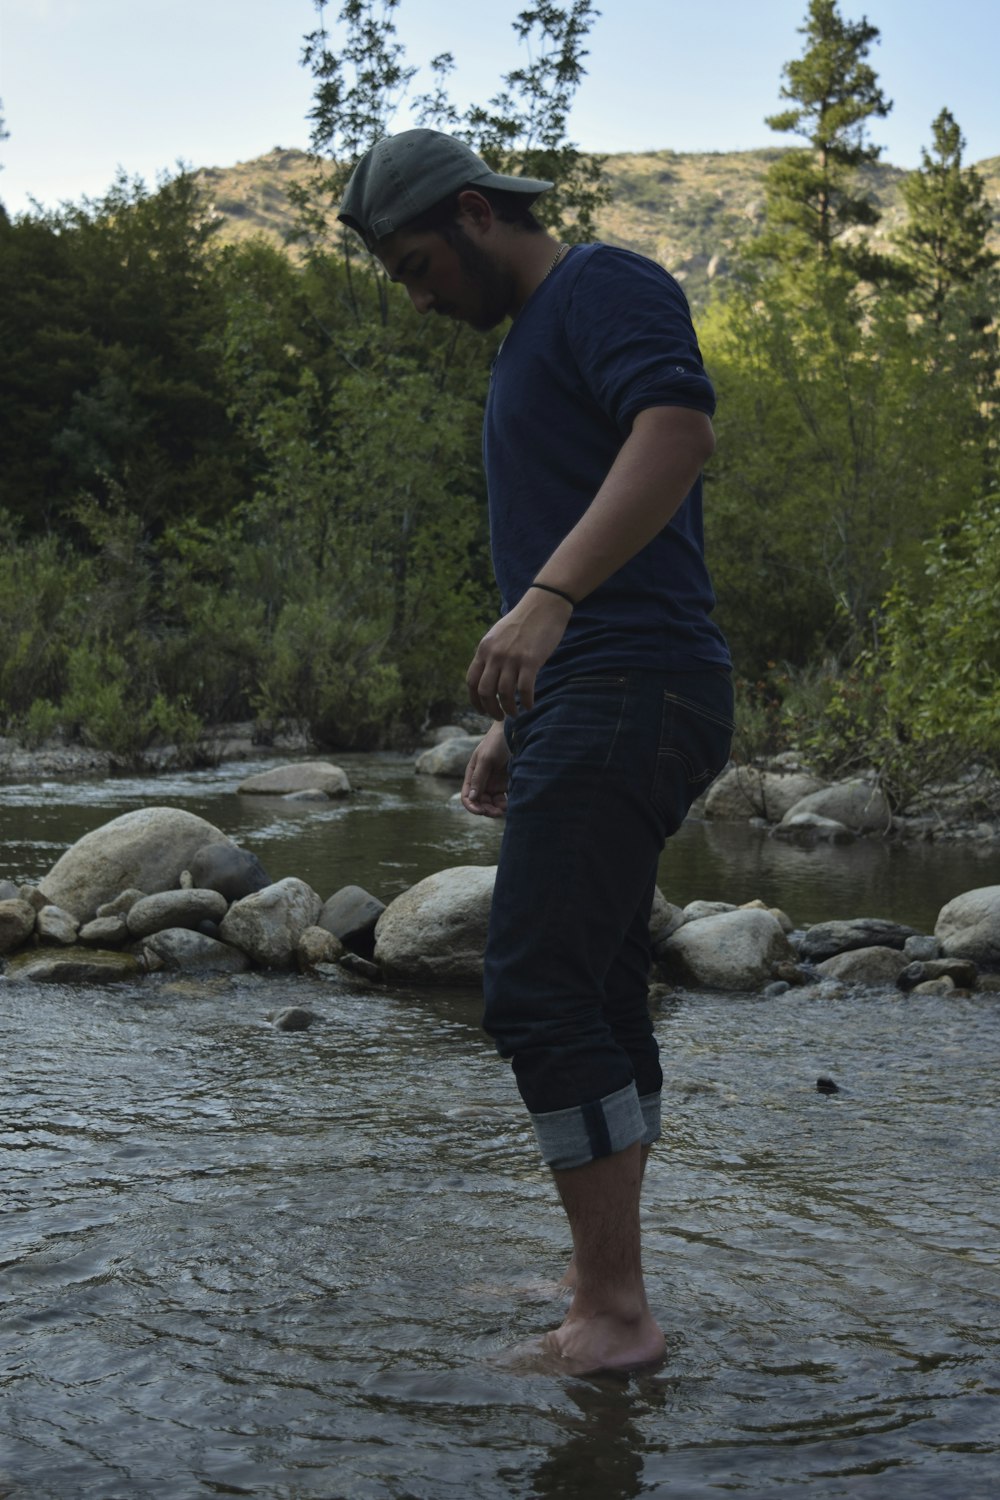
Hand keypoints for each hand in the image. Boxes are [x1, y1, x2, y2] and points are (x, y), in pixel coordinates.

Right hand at [460, 723, 510, 816]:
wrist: (515, 732)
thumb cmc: (497, 742)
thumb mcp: (485, 758)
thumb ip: (479, 777)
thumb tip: (472, 797)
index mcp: (473, 775)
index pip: (467, 796)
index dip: (472, 806)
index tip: (481, 811)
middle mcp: (482, 781)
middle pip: (480, 803)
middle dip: (486, 810)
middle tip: (497, 812)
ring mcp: (495, 783)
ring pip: (492, 804)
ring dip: (497, 809)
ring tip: (505, 808)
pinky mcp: (507, 783)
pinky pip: (504, 799)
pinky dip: (506, 804)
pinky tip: (511, 804)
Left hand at [466, 588, 571, 719]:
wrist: (543, 604)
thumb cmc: (523, 621)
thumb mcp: (498, 635)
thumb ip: (492, 654)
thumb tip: (488, 675)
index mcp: (484, 649)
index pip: (472, 682)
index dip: (475, 701)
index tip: (483, 710)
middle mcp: (495, 655)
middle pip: (485, 692)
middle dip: (490, 709)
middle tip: (499, 716)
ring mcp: (512, 658)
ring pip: (504, 694)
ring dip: (509, 709)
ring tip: (515, 713)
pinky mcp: (530, 660)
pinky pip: (524, 689)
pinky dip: (526, 702)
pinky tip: (529, 706)